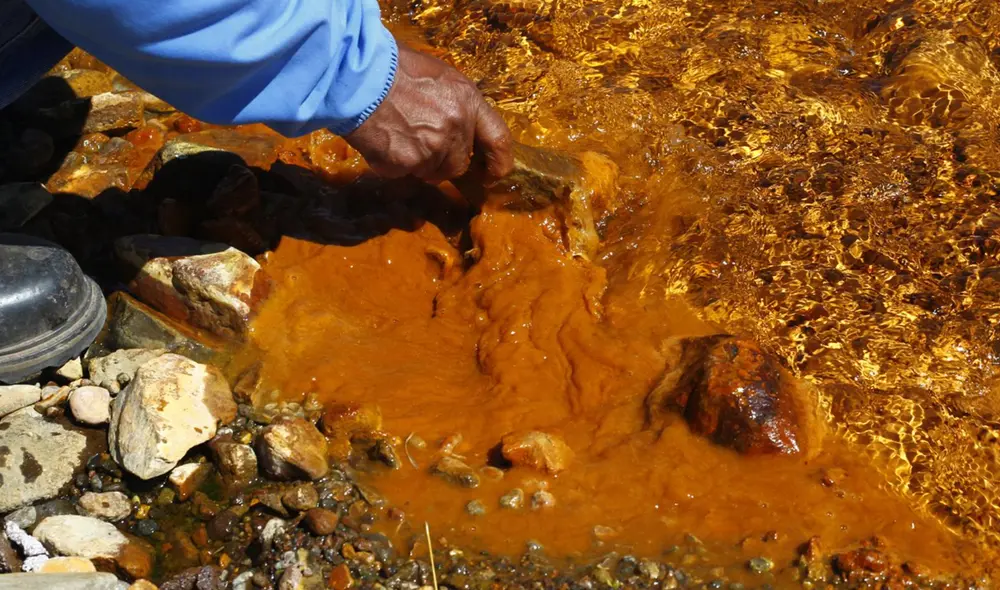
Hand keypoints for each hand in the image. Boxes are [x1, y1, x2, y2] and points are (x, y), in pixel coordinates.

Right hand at [345, 43, 513, 183]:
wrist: (358, 76)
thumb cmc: (394, 69)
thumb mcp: (438, 77)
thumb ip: (455, 105)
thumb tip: (462, 130)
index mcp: (468, 101)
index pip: (499, 140)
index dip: (498, 164)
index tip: (492, 175)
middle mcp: (456, 126)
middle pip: (458, 164)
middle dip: (442, 162)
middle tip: (420, 146)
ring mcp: (433, 147)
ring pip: (431, 172)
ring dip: (416, 163)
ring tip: (397, 136)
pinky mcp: (408, 162)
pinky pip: (403, 173)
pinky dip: (391, 164)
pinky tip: (381, 141)